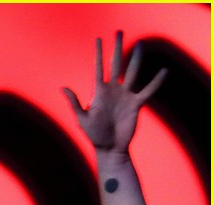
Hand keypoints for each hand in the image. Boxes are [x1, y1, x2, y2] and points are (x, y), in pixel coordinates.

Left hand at [62, 32, 166, 153]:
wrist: (109, 149)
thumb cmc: (94, 136)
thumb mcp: (82, 119)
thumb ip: (75, 103)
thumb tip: (62, 88)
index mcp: (100, 92)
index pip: (99, 68)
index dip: (98, 54)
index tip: (98, 40)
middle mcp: (113, 90)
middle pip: (116, 64)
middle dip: (117, 48)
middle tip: (119, 32)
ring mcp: (125, 96)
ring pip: (132, 72)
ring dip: (136, 59)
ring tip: (140, 44)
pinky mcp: (135, 104)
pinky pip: (148, 91)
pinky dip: (156, 82)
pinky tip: (164, 71)